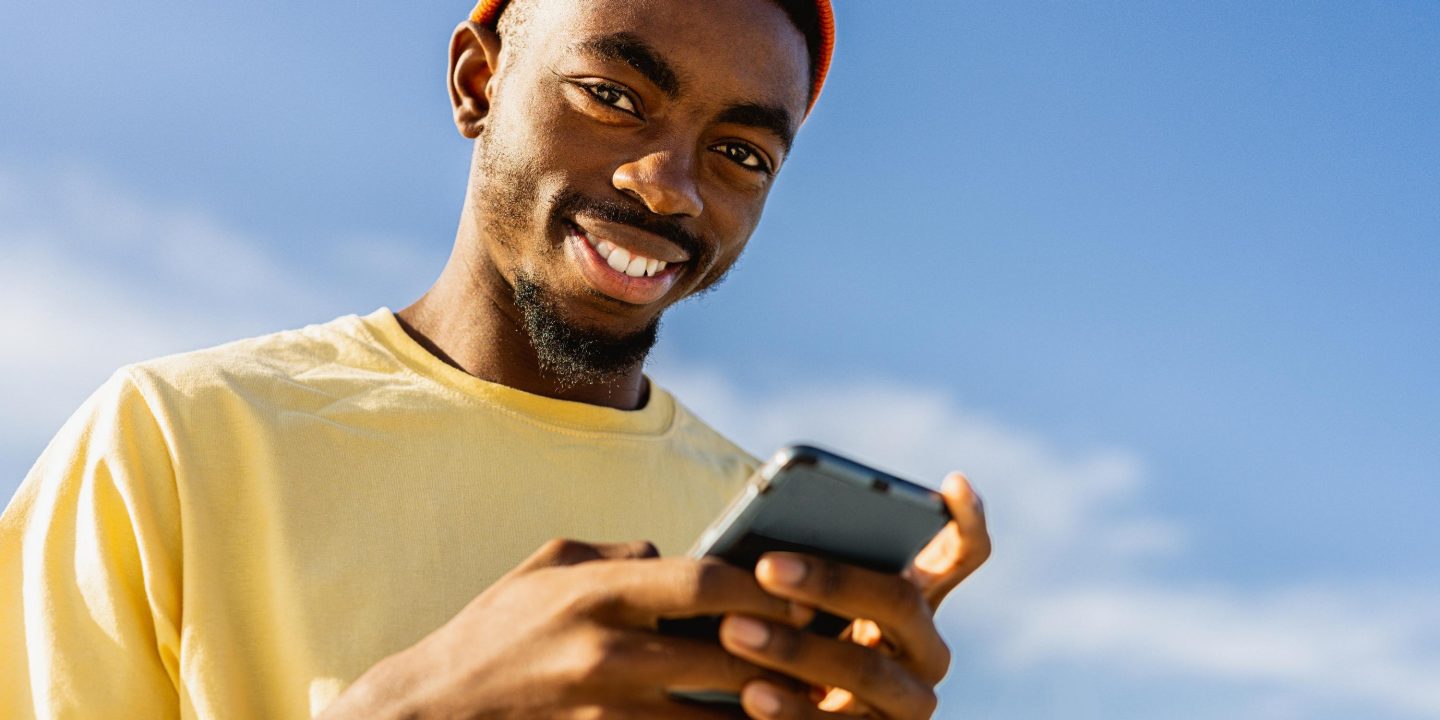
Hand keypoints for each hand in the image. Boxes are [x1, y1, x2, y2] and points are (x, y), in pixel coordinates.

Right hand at [318, 538, 809, 719]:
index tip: (805, 589)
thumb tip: (677, 552)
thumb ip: (617, 556)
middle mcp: (606, 654)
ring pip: (717, 719)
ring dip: (771, 714)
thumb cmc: (493, 634)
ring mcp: (605, 713)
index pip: (703, 581)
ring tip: (818, 705)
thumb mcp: (547, 569)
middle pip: (725, 654)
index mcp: (597, 593)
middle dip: (788, 656)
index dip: (765, 586)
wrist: (429, 713)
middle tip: (839, 655)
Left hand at [719, 472, 990, 717]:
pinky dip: (791, 710)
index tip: (954, 481)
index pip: (963, 554)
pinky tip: (750, 693)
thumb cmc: (786, 641)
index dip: (967, 520)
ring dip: (795, 649)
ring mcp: (908, 704)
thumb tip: (760, 541)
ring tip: (732, 628)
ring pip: (865, 669)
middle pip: (899, 601)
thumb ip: (802, 570)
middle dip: (831, 581)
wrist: (779, 718)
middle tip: (765, 565)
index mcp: (917, 601)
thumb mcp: (798, 603)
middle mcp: (927, 652)